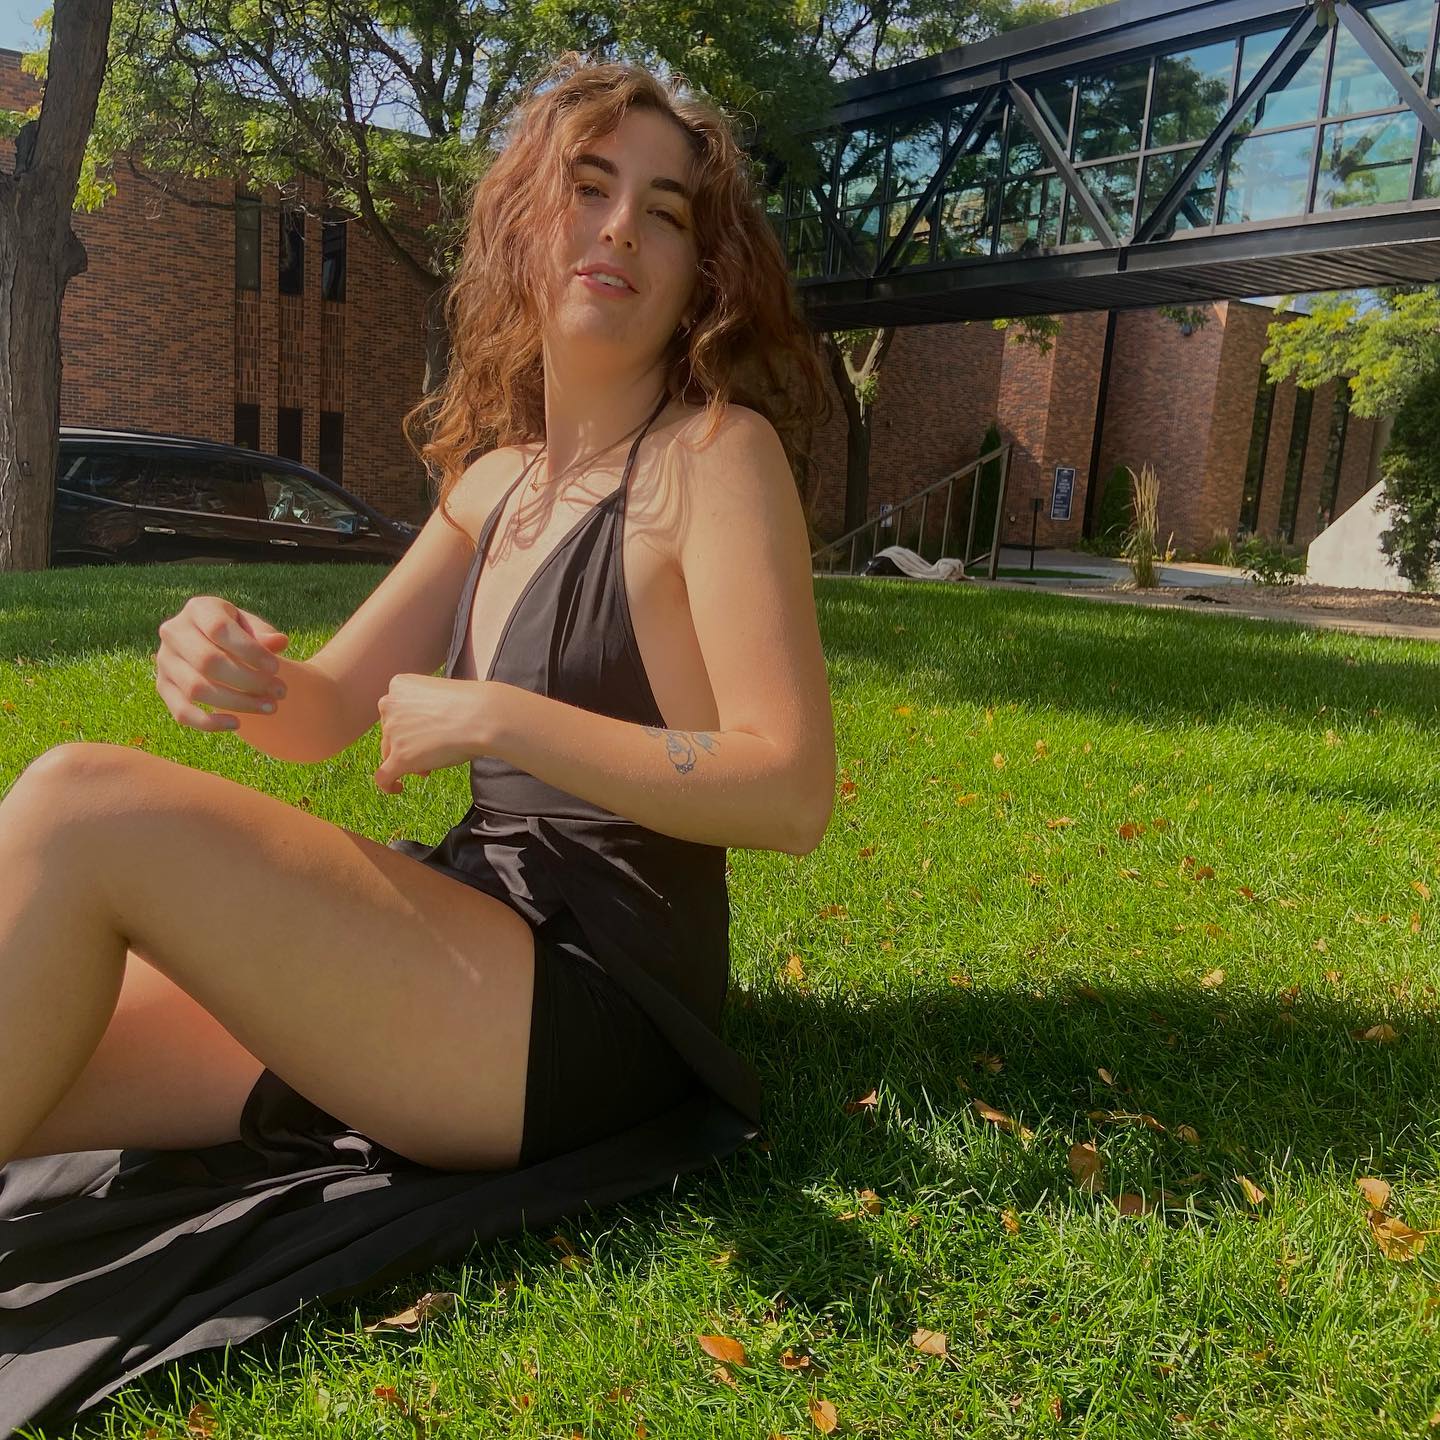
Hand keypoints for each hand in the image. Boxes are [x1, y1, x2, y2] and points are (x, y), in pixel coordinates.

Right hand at [156, 596, 288, 730]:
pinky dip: (208, 722)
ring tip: (270, 707)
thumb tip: (279, 642)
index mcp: (198, 609)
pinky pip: (181, 711)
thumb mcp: (251, 626)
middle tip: (280, 692)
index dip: (250, 651)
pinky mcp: (163, 686)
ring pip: (197, 689)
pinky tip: (237, 724)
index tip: (277, 668)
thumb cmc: (237, 633)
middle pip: (208, 662)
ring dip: (237, 703)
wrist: (211, 644)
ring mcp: (164, 661)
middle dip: (249, 681)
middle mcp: (174, 632)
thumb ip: (264, 633)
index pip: (220, 629)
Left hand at [375, 675, 500, 794]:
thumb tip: (416, 739)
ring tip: (431, 766)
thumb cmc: (471, 705)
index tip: (427, 733)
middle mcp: (389, 705)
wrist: (483, 716)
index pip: (394, 711)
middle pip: (390, 733)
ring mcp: (391, 732)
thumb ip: (422, 711)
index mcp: (398, 685)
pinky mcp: (398, 757)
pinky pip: (382, 777)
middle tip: (432, 752)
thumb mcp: (439, 697)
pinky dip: (387, 785)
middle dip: (407, 744)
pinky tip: (398, 788)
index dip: (409, 726)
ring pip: (389, 754)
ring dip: (408, 760)